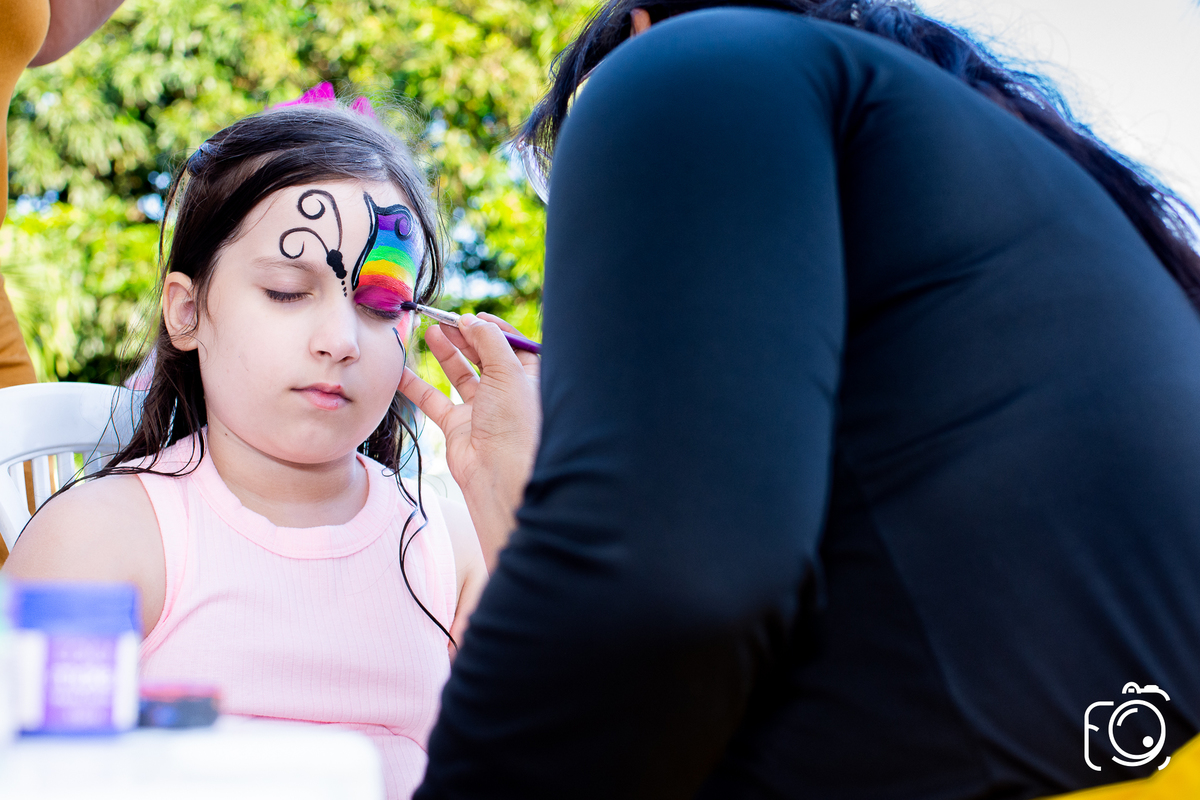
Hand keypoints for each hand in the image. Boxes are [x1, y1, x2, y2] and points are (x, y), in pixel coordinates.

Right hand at [399, 313, 539, 568]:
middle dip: (466, 337)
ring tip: (431, 331)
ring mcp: (483, 410)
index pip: (513, 346)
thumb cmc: (514, 424)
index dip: (494, 329)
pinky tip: (402, 369)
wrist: (500, 474)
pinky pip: (434, 400)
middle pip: (485, 357)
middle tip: (444, 320)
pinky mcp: (459, 426)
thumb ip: (488, 340)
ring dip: (446, 353)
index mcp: (530, 379)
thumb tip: (471, 321)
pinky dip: (417, 386)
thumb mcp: (507, 370)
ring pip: (461, 375)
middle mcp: (508, 393)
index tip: (473, 316)